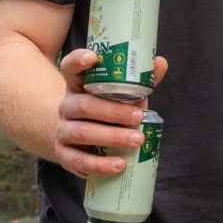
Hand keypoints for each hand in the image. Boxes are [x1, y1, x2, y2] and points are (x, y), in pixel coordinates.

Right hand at [55, 49, 168, 179]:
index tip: (93, 57)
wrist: (83, 140)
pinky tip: (120, 165)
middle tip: (139, 117)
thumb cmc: (109, 110)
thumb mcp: (122, 94)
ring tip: (137, 140)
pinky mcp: (64, 155)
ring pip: (82, 133)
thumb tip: (159, 63)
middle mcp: (66, 106)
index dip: (78, 61)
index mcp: (78, 86)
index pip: (70, 67)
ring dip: (111, 137)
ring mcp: (62, 131)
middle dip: (113, 112)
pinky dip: (100, 164)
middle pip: (83, 105)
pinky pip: (79, 161)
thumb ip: (139, 80)